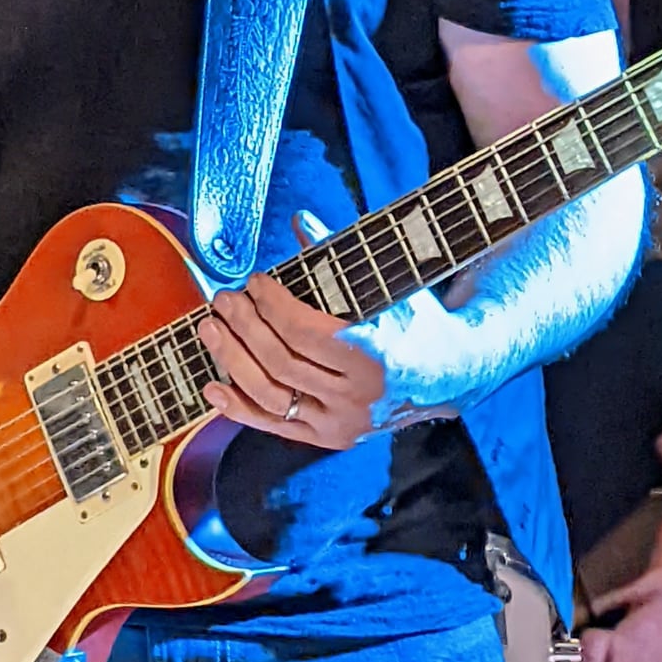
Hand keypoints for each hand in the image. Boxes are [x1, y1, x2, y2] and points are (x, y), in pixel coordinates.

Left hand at [198, 211, 485, 448]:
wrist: (450, 373)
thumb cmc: (415, 320)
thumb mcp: (388, 286)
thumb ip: (338, 258)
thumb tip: (299, 221)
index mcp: (376, 356)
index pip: (305, 331)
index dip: (271, 304)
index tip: (254, 281)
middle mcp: (359, 398)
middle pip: (282, 362)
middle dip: (245, 326)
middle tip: (224, 298)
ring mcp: (343, 424)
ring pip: (272, 395)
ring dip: (232, 360)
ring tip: (211, 328)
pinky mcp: (330, 440)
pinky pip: (274, 427)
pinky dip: (239, 408)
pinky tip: (212, 386)